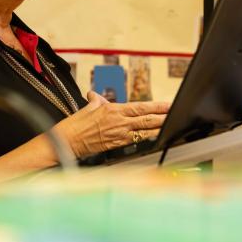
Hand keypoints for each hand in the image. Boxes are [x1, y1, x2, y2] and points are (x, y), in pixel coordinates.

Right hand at [55, 91, 169, 157]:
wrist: (65, 142)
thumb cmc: (75, 125)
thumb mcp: (87, 107)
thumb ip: (96, 101)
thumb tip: (95, 96)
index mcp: (114, 110)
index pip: (141, 107)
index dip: (157, 106)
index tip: (168, 104)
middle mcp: (119, 122)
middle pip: (146, 119)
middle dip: (163, 116)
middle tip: (176, 114)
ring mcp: (119, 135)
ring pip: (144, 131)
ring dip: (159, 128)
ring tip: (171, 126)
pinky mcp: (116, 145)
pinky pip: (136, 141)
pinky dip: (147, 139)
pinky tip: (156, 138)